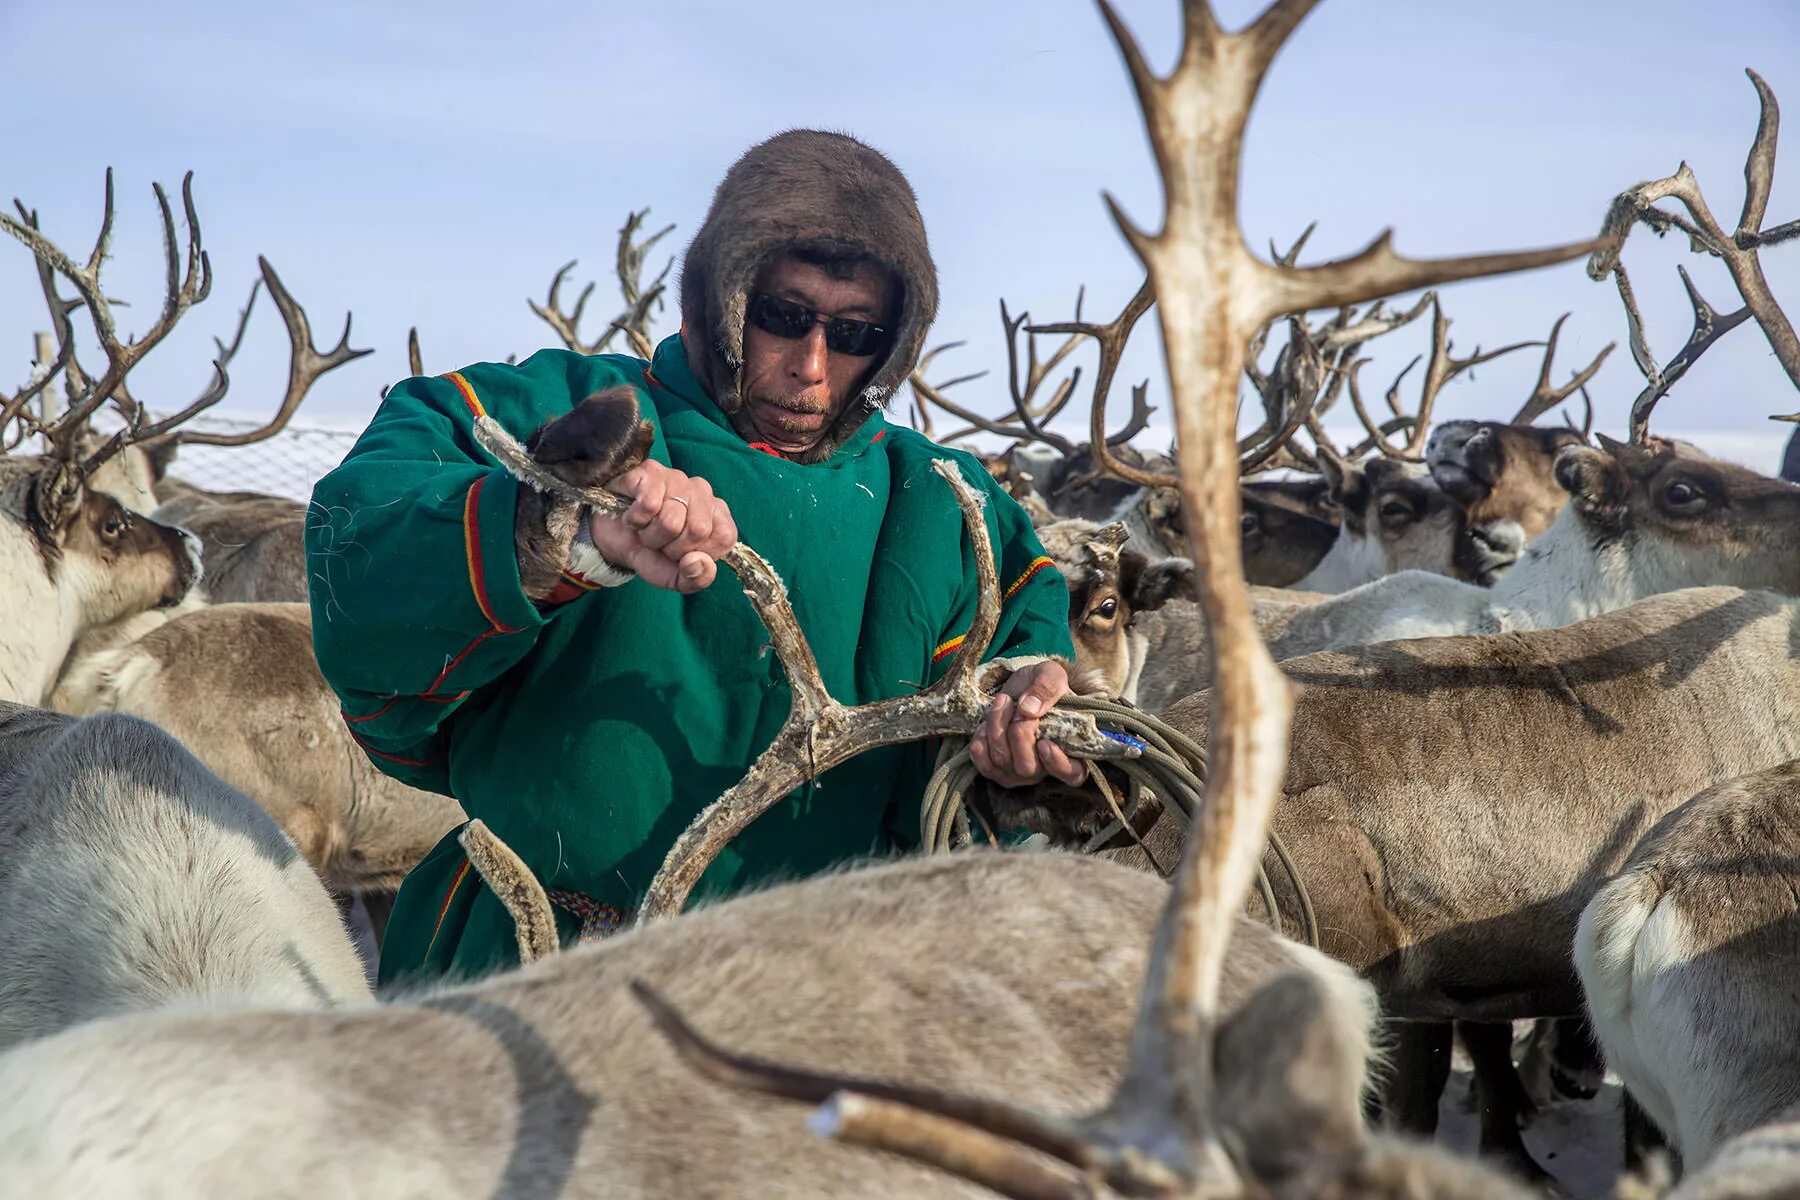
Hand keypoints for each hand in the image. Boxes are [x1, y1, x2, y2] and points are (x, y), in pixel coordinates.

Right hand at [589, 461, 737, 593]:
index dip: (698, 554)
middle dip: (672, 548)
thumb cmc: (648, 553)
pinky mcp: (651, 471)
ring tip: (645, 529)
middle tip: (660, 542)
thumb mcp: (674, 577)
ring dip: (650, 536)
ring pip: (671, 520)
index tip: (680, 554)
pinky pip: (649, 504)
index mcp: (717, 516)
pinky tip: (634, 515)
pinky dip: (635, 520)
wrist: (610, 538)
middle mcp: (702, 492)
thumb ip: (696, 578)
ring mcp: (678, 478)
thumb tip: (697, 561)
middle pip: (698, 529)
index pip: (724, 537)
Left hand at [968, 660, 1087, 788]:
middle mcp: (1045, 769)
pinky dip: (981, 742)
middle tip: (1018, 707)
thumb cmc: (1040, 686)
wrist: (1017, 688)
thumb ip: (1047, 687)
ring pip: (1003, 761)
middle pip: (1028, 768)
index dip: (1058, 764)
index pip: (1072, 774)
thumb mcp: (1050, 675)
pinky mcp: (996, 770)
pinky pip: (984, 765)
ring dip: (997, 728)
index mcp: (1071, 750)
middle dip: (1018, 734)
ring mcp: (1019, 773)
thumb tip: (1029, 710)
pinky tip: (986, 724)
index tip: (1045, 743)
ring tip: (1002, 702)